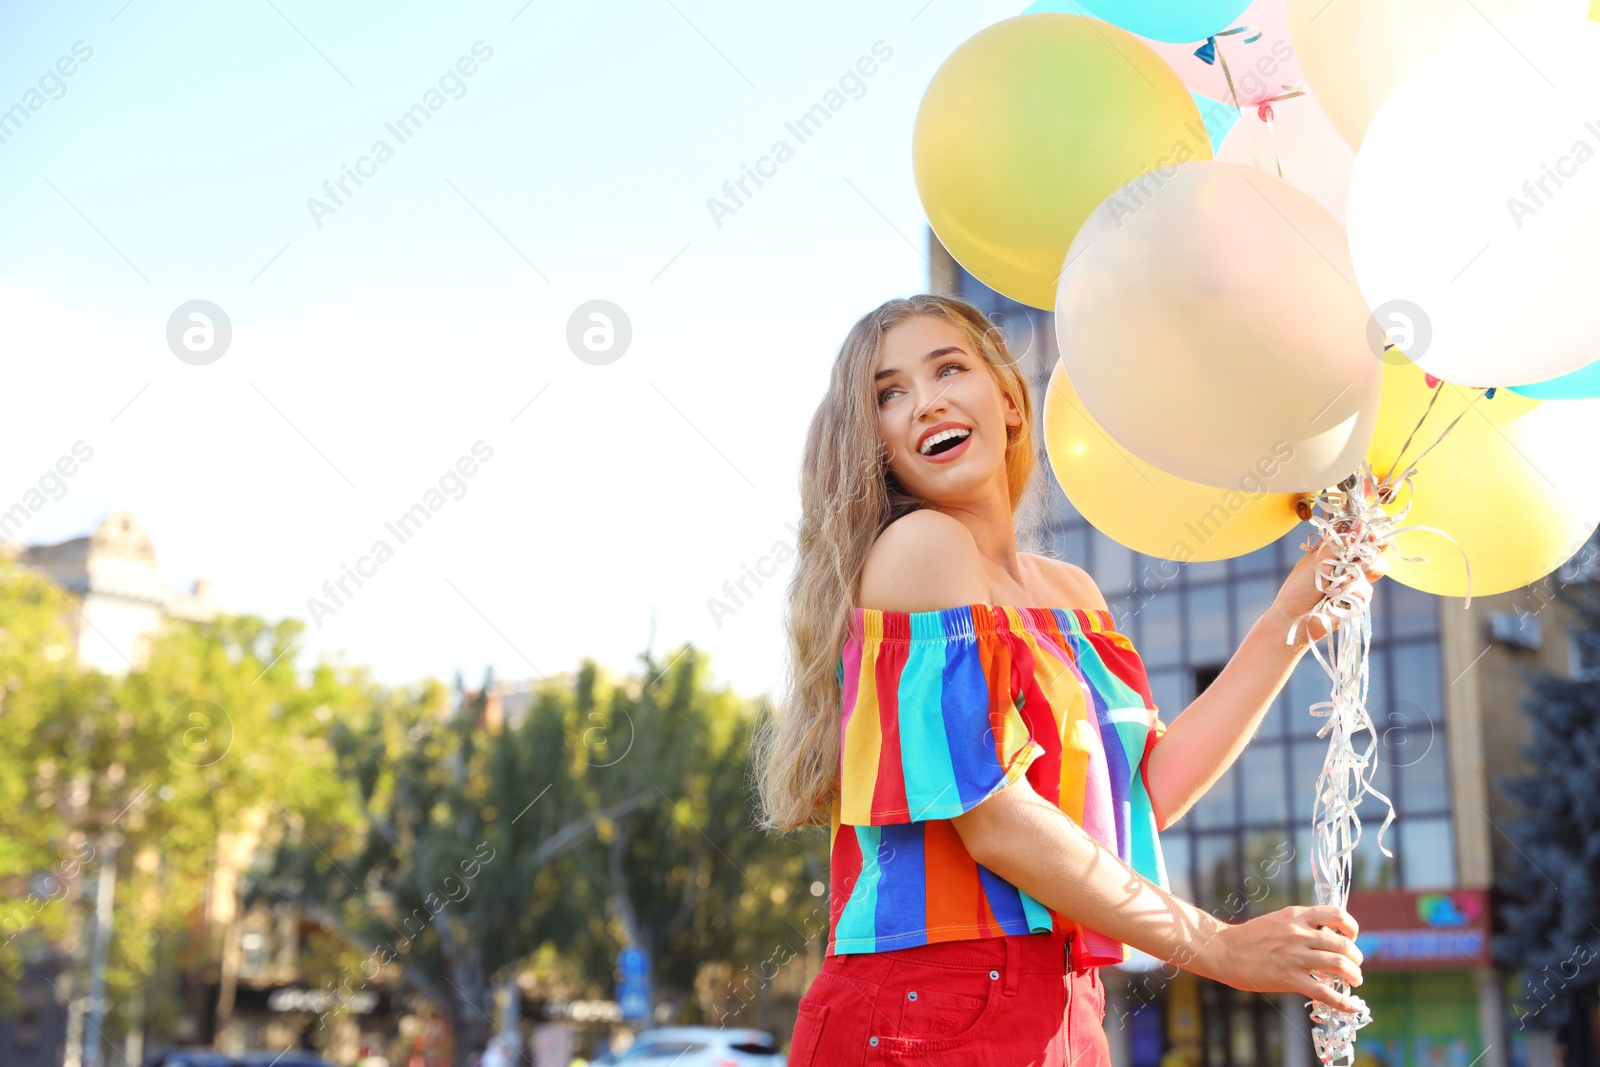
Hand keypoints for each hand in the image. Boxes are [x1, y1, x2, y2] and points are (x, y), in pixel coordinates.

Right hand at [1197, 905, 1365, 1013]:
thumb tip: (1329, 935)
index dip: (1352, 928)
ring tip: (1355, 981)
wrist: (1225, 951)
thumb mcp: (1278, 920)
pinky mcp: (1289, 978)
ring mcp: (1294, 956)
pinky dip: (1343, 1001)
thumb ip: (1302, 924)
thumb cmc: (1251, 937)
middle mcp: (1299, 933)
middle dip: (1356, 958)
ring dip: (1354, 975)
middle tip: (1355, 967)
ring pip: (1339, 965)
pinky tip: (1351, 1006)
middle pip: (1343, 944)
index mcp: (1296, 916)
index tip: (1351, 938)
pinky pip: (1324, 991)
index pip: (1337, 914)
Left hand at [1275, 531, 1391, 643]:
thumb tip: (1359, 523)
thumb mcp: (1317, 559)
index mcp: (1336, 549)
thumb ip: (1339, 543)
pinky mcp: (1359, 598)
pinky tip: (1334, 599)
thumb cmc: (1300, 586)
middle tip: (1363, 552)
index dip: (1368, 532)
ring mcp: (1355, 580)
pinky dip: (1350, 593)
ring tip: (1338, 582)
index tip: (1371, 532)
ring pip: (1376, 568)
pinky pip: (1366, 590)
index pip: (1359, 534)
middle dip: (1372, 549)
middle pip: (1374, 549)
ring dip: (1358, 573)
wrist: (1296, 617)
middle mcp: (1349, 563)